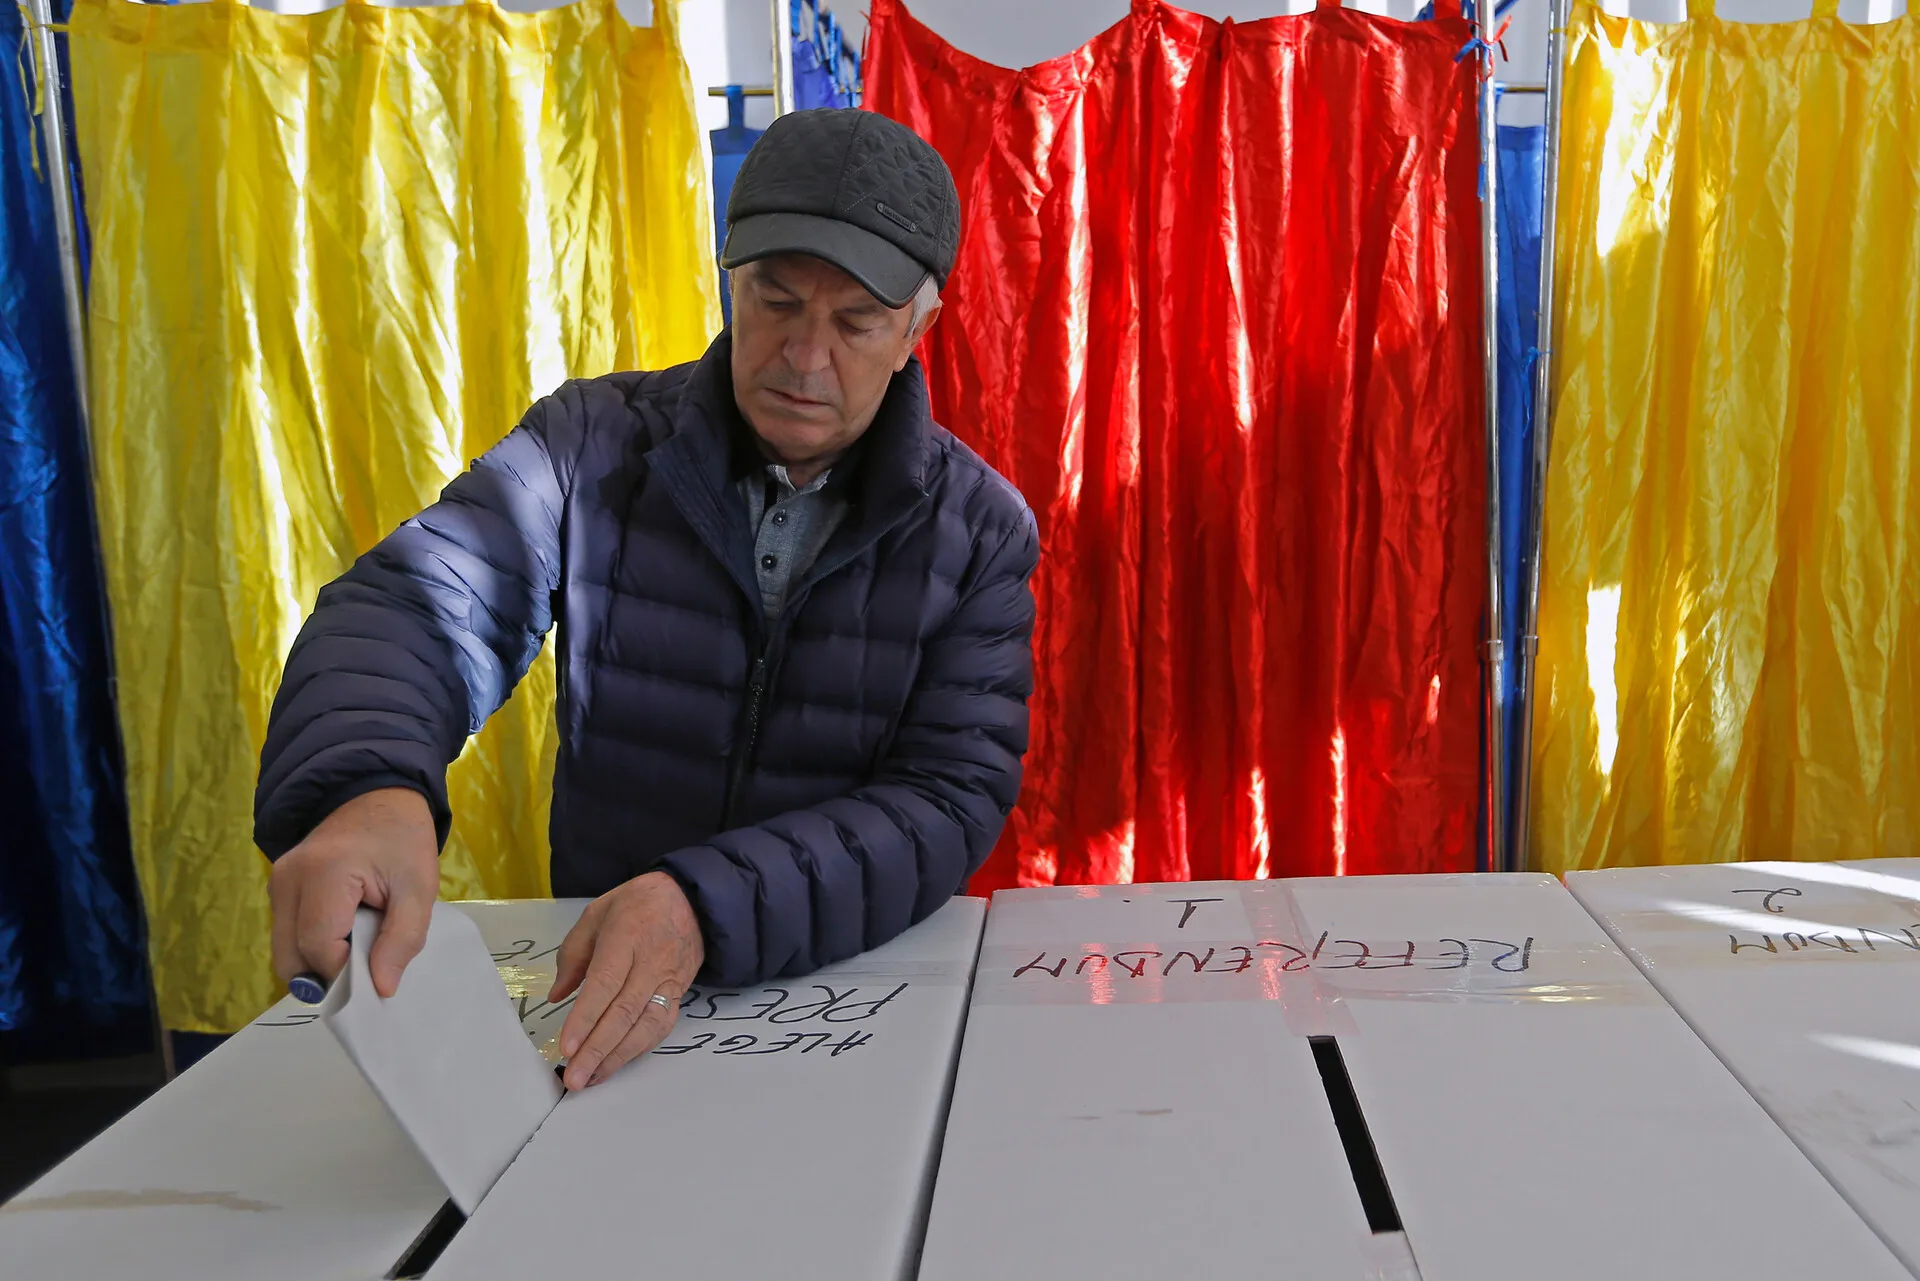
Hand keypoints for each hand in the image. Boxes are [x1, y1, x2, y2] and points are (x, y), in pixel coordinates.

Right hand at [268, 787, 439, 998]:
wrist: (377, 793)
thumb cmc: (403, 838)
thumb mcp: (419, 889)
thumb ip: (402, 940)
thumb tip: (381, 989)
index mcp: (323, 874)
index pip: (318, 947)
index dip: (346, 970)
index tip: (378, 970)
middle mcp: (287, 880)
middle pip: (291, 958)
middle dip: (327, 973)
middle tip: (366, 962)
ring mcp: (277, 882)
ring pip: (285, 950)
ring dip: (318, 960)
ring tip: (358, 941)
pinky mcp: (279, 886)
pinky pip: (288, 933)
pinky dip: (312, 944)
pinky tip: (344, 930)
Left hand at [549, 871, 704, 1090]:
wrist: (691, 899)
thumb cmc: (636, 904)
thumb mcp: (596, 914)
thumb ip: (573, 955)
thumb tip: (557, 997)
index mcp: (627, 936)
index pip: (605, 983)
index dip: (585, 1018)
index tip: (566, 1047)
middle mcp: (651, 962)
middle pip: (625, 1012)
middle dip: (597, 1049)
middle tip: (574, 1079)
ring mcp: (670, 981)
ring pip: (646, 1026)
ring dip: (617, 1057)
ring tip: (591, 1079)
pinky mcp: (681, 994)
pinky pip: (661, 1027)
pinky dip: (638, 1049)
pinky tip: (616, 1063)